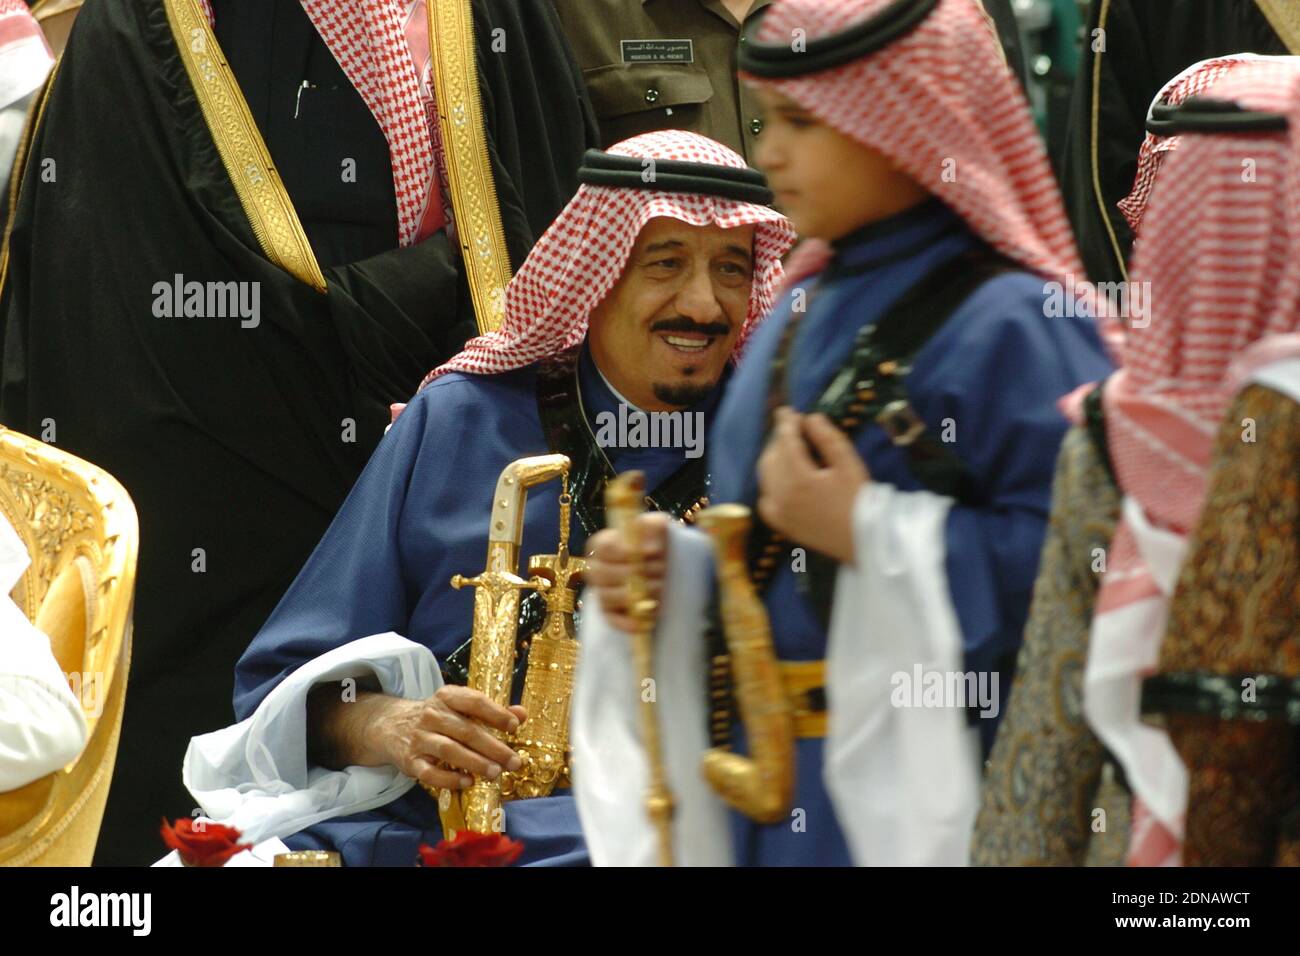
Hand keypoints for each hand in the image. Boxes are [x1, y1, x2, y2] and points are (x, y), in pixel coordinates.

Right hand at [372, 685, 527, 791]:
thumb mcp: (459, 707)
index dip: (495, 713)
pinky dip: (449, 779)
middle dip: (493, 747)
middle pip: (466, 731)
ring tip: (495, 773)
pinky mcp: (410, 761)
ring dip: (475, 763)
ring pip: (449, 750)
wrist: (390, 725)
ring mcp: (419, 738)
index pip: (474, 702)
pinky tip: (468, 782)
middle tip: (514, 761)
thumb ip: (491, 711)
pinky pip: (430, 773)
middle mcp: (432, 715)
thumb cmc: (437, 717)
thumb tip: (521, 714)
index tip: (514, 726)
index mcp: (447, 697)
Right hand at [584, 512, 670, 631]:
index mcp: (603, 545)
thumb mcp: (659, 529)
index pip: (603, 547)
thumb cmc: (657, 546)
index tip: (651, 552)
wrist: (666, 569)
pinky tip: (649, 618)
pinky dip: (630, 622)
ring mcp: (602, 593)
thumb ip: (655, 526)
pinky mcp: (610, 615)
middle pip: (604, 573)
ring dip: (639, 594)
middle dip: (638, 573)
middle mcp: (597, 569)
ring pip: (609, 596)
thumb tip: (651, 542)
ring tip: (662, 589)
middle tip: (663, 571)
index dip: (625, 550)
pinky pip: (613, 621)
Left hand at [756, 407, 868, 564]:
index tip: (788, 411)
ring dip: (773, 458)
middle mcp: (782, 496)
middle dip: (779, 440)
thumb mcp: (849, 464)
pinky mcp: (781, 525)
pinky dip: (770, 484)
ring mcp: (779, 512)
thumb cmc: (861, 501)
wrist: (864, 541)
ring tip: (789, 449)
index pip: (786, 442)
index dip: (786, 423)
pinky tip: (783, 479)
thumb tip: (811, 418)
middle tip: (793, 429)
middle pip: (771, 458)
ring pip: (766, 476)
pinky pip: (766, 498)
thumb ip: (828, 438)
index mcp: (799, 479)